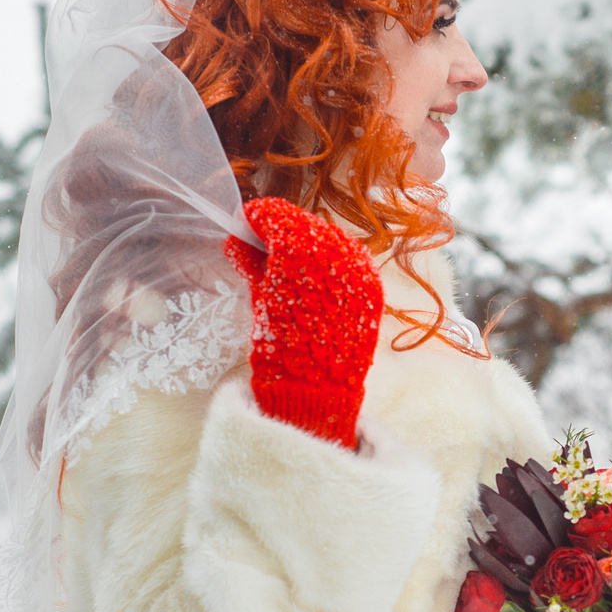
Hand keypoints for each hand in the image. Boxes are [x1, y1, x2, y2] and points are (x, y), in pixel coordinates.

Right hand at [224, 196, 382, 449]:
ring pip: (331, 239)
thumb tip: (237, 241)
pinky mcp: (374, 287)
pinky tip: (314, 278)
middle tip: (263, 242)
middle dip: (283, 231)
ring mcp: (361, 269)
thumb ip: (251, 264)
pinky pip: (351, 261)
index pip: (279, 218)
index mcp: (301, 252)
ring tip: (288, 263)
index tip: (246, 222)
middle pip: (306, 225)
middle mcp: (338, 252)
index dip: (259, 218)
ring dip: (308, 245)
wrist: (317, 393)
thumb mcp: (259, 301)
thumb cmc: (279, 350)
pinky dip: (331, 263)